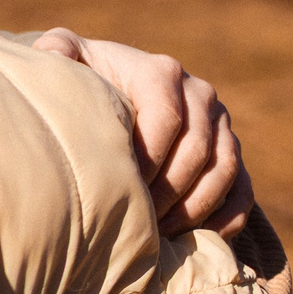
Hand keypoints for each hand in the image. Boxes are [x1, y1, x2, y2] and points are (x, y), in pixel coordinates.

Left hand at [33, 28, 252, 236]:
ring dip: (194, 210)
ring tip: (159, 236)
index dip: (146, 161)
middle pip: (196, 151)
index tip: (119, 191)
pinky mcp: (228, 151)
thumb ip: (56, 52)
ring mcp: (219, 123)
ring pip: (224, 170)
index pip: (167, 119)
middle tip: (135, 224)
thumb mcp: (67, 61)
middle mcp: (199, 93)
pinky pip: (242, 188)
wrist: (115, 92)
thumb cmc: (86, 82)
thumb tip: (50, 54)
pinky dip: (227, 218)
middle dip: (165, 193)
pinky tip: (202, 241)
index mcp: (161, 72)